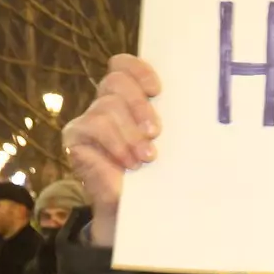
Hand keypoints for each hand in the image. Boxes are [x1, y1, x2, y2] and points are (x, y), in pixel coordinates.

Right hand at [66, 54, 164, 241]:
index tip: (157, 90)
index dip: (139, 71)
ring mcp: (87, 118)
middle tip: (156, 132)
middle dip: (139, 105)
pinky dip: (116, 144)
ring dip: (131, 133)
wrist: (134, 207)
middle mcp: (105, 102)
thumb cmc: (155, 172)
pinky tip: (128, 162)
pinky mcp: (74, 136)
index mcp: (128, 97)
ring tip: (146, 157)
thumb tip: (198, 103)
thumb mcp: (167, 142)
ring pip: (108, 106)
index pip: (123, 66)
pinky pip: (94, 126)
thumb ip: (170, 120)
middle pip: (116, 81)